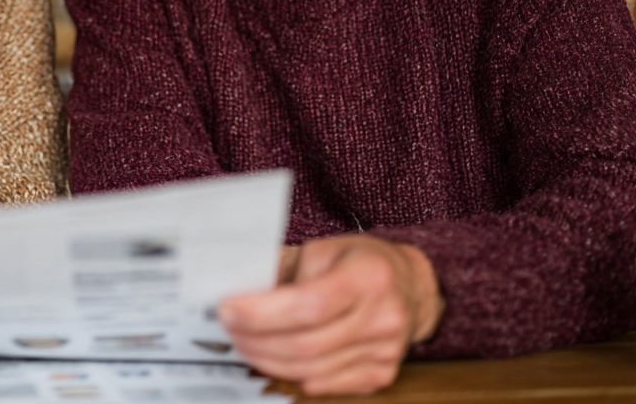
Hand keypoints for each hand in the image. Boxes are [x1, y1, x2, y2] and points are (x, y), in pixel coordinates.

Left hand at [219, 235, 442, 395]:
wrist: (407, 284)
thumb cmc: (356, 262)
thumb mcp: (322, 250)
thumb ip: (285, 273)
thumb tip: (237, 296)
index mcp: (368, 276)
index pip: (309, 305)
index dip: (263, 314)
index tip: (228, 310)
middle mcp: (383, 317)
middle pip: (306, 344)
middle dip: (257, 340)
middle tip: (228, 328)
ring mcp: (386, 351)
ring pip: (311, 369)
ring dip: (268, 359)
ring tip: (244, 342)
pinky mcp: (382, 375)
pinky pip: (327, 384)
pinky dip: (294, 374)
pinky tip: (275, 358)